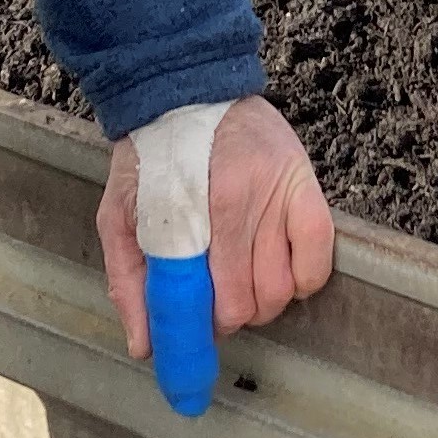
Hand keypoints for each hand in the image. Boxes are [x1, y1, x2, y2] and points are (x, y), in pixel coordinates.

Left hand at [97, 96, 333, 357]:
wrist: (186, 91)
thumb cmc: (151, 157)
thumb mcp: (119, 211)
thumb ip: (128, 278)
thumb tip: (145, 346)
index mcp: (190, 207)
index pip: (202, 297)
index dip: (197, 326)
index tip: (192, 333)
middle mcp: (241, 199)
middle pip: (246, 302)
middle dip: (227, 316)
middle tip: (214, 302)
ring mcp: (278, 194)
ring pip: (281, 290)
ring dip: (262, 302)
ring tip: (241, 283)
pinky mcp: (306, 187)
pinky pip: (318, 262)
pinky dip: (302, 281)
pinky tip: (278, 271)